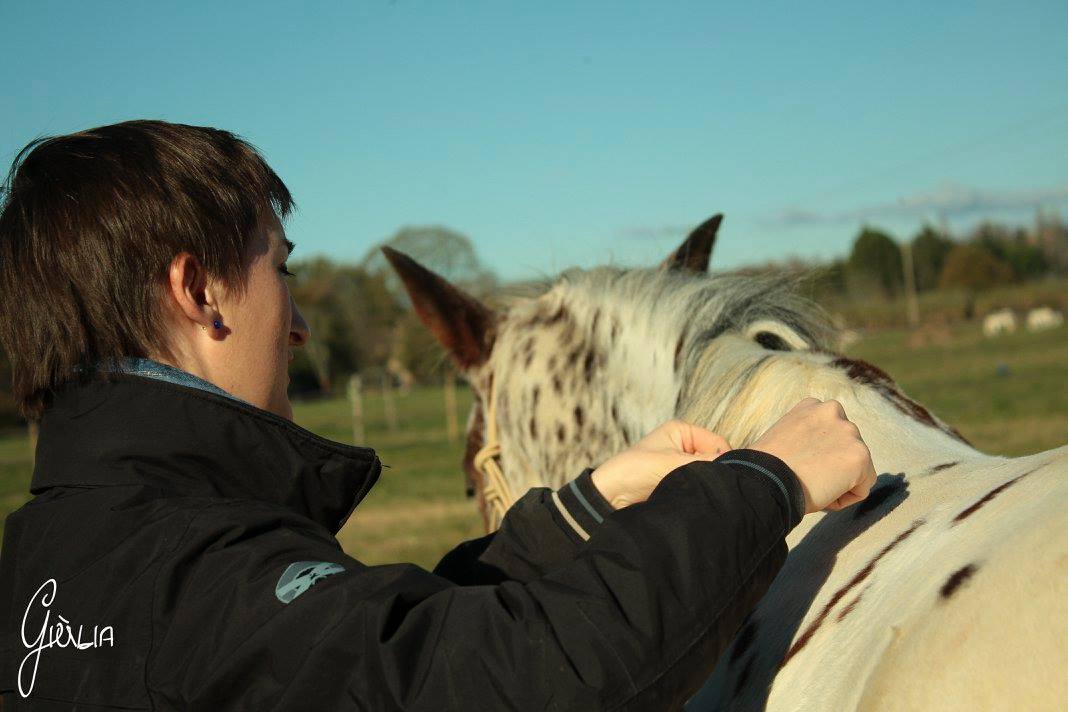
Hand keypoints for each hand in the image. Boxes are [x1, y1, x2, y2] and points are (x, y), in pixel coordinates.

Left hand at [591, 420, 730, 508]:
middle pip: (715, 459)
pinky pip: (698, 486)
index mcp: (683, 430)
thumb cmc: (635, 470)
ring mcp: (682, 464)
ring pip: (708, 474)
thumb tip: (737, 465)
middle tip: (711, 487)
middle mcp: (684, 444)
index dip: (724, 460)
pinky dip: (699, 492)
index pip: (719, 443)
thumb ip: (706, 463)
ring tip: (697, 493)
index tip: (724, 476)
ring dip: (705, 484)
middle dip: (714, 473)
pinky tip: (695, 499)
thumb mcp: (673, 463)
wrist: (611, 496)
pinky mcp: (678, 482)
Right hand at [750, 398, 876, 513]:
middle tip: (804, 481)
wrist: (765, 479)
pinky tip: (821, 496)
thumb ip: (805, 438)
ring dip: (837, 483)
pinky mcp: (859, 456)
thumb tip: (811, 456)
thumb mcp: (784, 439)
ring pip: (855, 470)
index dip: (817, 456)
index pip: (831, 433)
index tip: (799, 467)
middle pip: (846, 450)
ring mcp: (849, 432)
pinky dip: (844, 499)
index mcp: (812, 406)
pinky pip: (862, 489)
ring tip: (810, 487)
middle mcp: (833, 411)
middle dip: (831, 468)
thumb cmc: (765, 468)